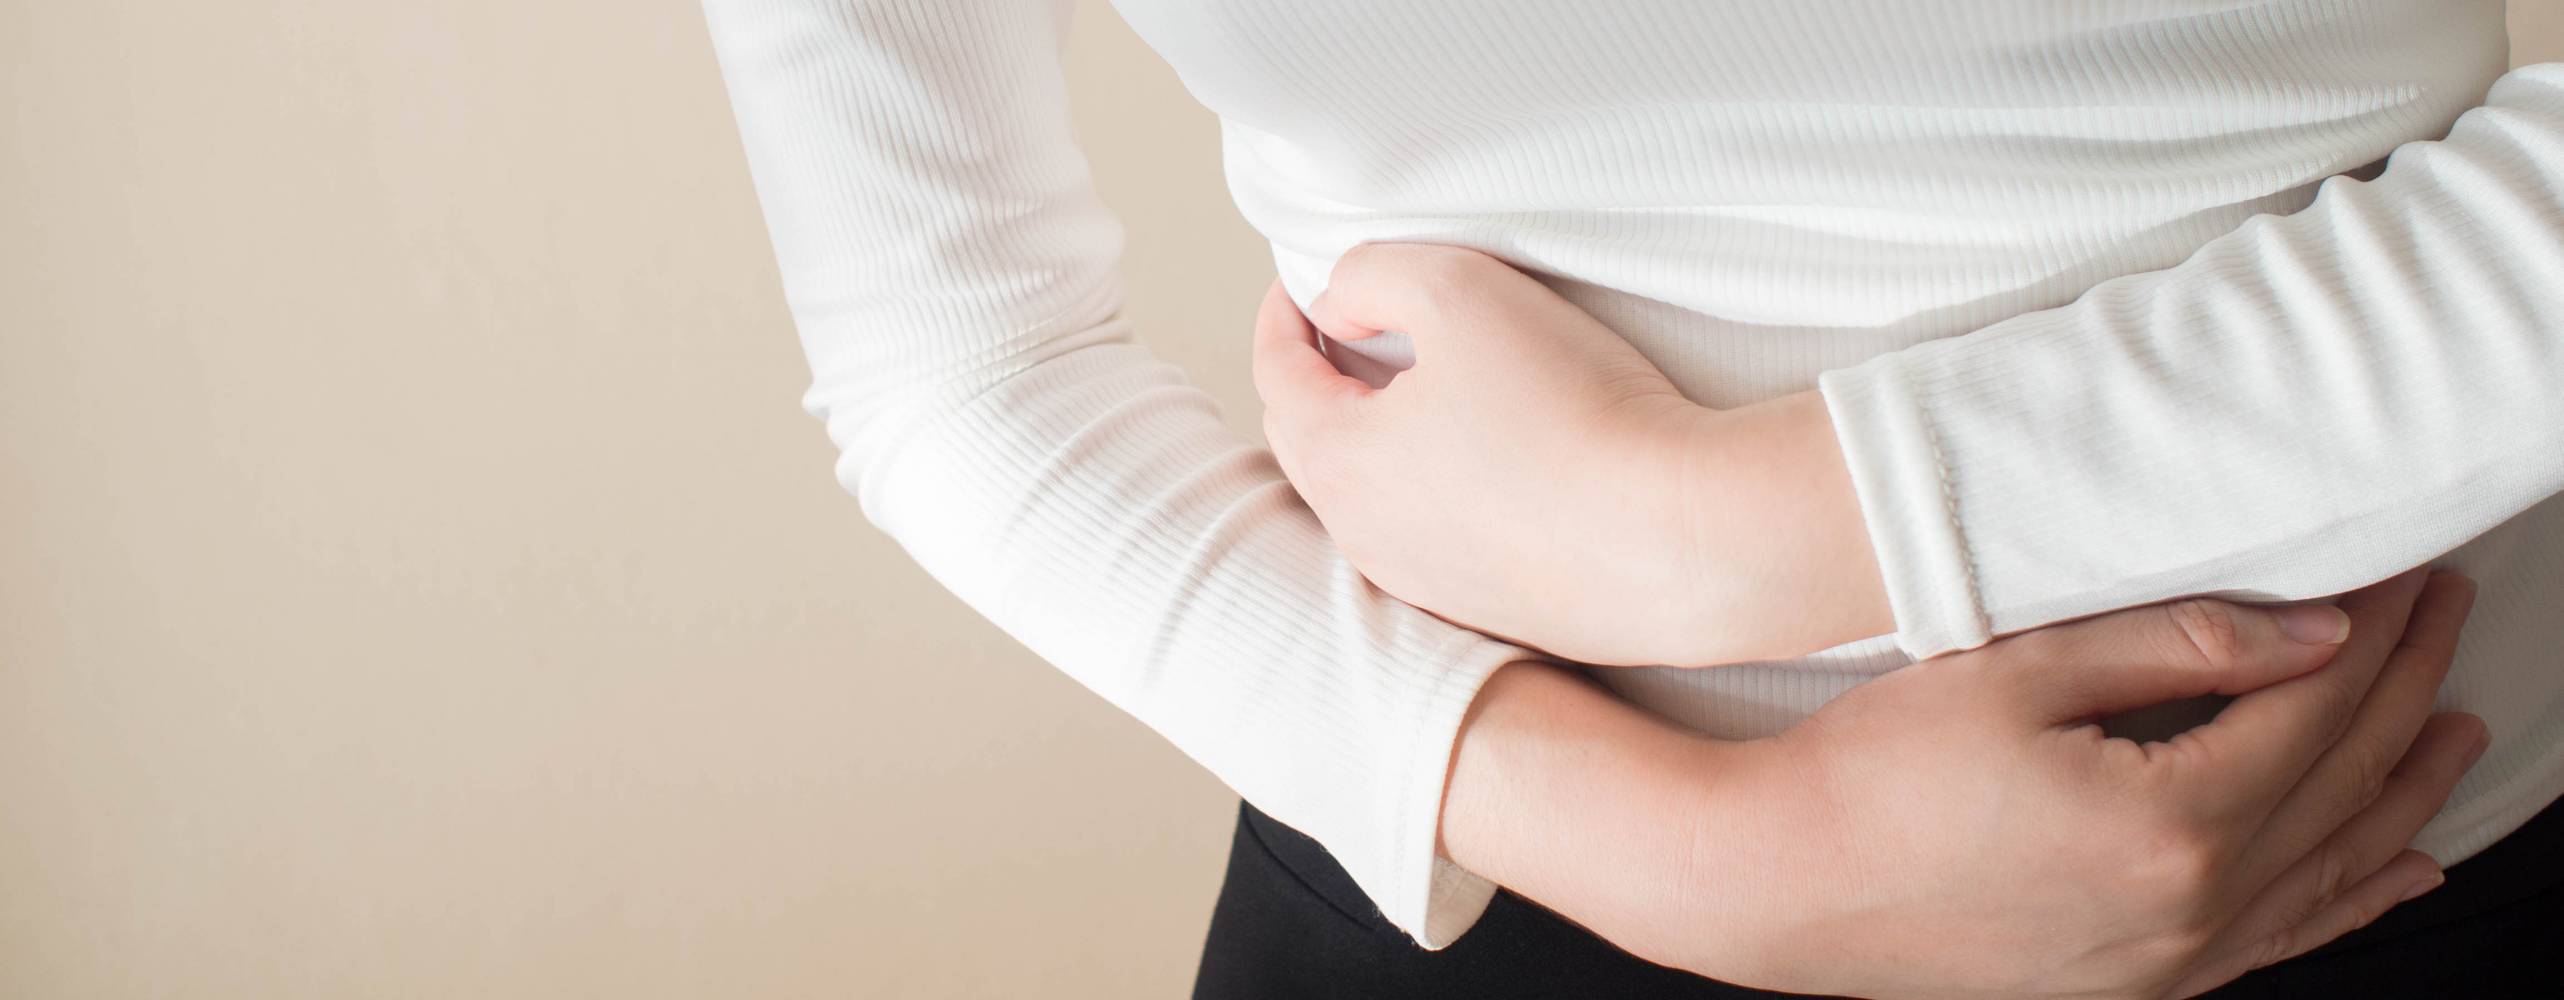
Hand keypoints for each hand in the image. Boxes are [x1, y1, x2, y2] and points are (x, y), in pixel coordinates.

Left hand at [1252, 245, 1890, 665]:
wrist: (1682, 540)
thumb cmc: (1569, 411)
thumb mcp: (1455, 290)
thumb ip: (1374, 276)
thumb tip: (1341, 306)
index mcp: (1337, 462)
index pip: (1275, 374)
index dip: (1284, 314)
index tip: (1306, 280)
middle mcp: (1368, 539)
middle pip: (1316, 443)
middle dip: (1324, 380)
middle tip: (1358, 330)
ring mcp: (1432, 586)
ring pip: (1380, 498)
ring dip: (1387, 440)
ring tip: (1432, 390)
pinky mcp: (1498, 611)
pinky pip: (1448, 539)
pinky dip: (1448, 491)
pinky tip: (1501, 459)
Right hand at [1442, 569, 2483, 998]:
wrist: (1774, 884)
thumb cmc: (1873, 771)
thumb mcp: (2018, 674)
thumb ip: (2175, 644)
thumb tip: (2314, 628)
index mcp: (2173, 826)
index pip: (2313, 706)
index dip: (2368, 626)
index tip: (2399, 560)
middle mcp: (2192, 912)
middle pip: (2340, 782)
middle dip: (2402, 682)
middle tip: (2444, 604)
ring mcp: (2170, 963)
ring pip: (2333, 870)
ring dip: (2403, 788)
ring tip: (2456, 719)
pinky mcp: (2137, 984)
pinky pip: (2284, 941)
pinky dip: (2355, 896)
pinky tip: (2400, 867)